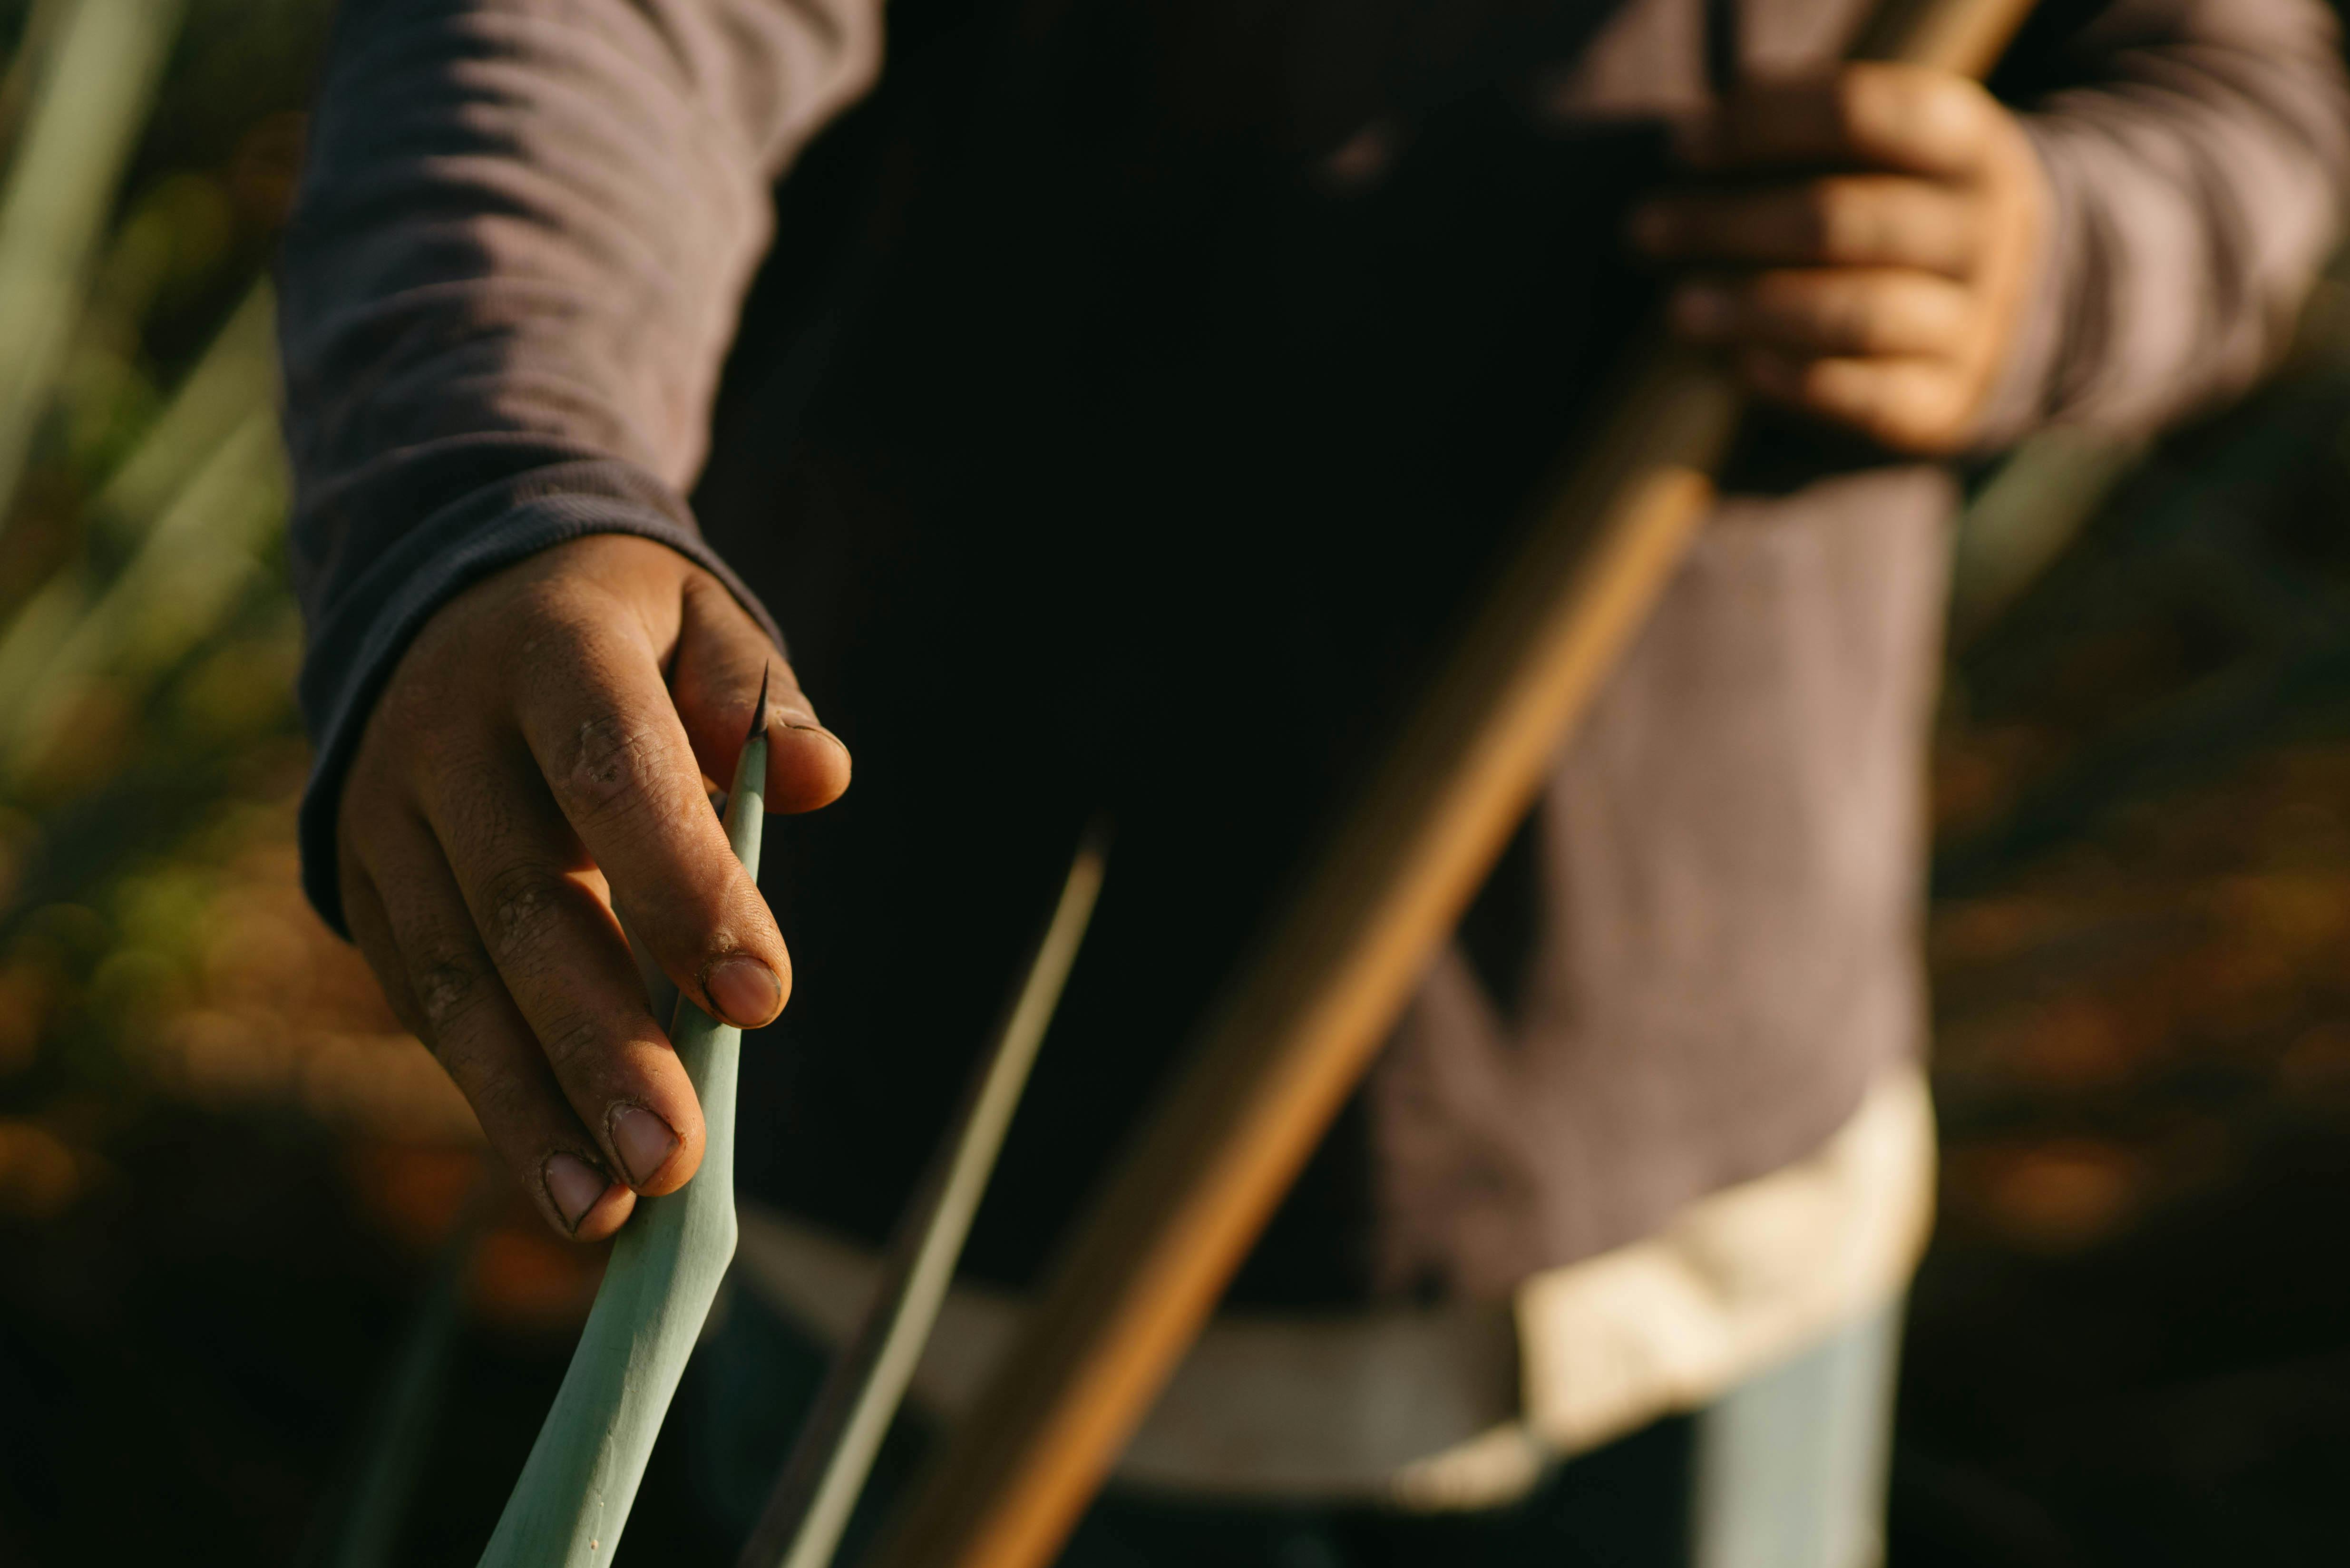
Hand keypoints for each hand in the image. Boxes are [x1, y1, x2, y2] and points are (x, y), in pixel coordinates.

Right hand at [337, 535, 851, 1239]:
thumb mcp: (696, 622)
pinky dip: (494, 1095)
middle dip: (601, 1040)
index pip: (612, 769)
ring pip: (456, 978)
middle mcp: (445, 734)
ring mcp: (384, 816)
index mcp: (547, 650)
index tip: (761, 1003)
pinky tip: (562, 1179)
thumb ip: (758, 697)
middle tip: (677, 1156)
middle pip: (523, 900)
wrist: (450, 599)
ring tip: (608, 1213)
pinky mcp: (361, 887)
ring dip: (530, 1106)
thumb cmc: (620, 633)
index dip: (683, 884)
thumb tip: (822, 780)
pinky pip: (428, 1002)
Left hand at [1630, 63, 2046, 453]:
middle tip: (1643, 229)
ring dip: (1755, 308)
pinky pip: (1870, 397)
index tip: (1682, 147)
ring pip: (1857, 313)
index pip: (1860, 116)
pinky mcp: (1947, 402)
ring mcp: (1975, 323)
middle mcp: (1982, 233)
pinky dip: (1800, 382)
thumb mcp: (1893, 154)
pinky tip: (1740, 367)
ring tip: (1676, 310)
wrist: (2016, 305)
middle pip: (1842, 220)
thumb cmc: (1906, 210)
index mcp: (1968, 147)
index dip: (1763, 125)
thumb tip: (1699, 136)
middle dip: (1731, 223)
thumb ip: (1815, 135)